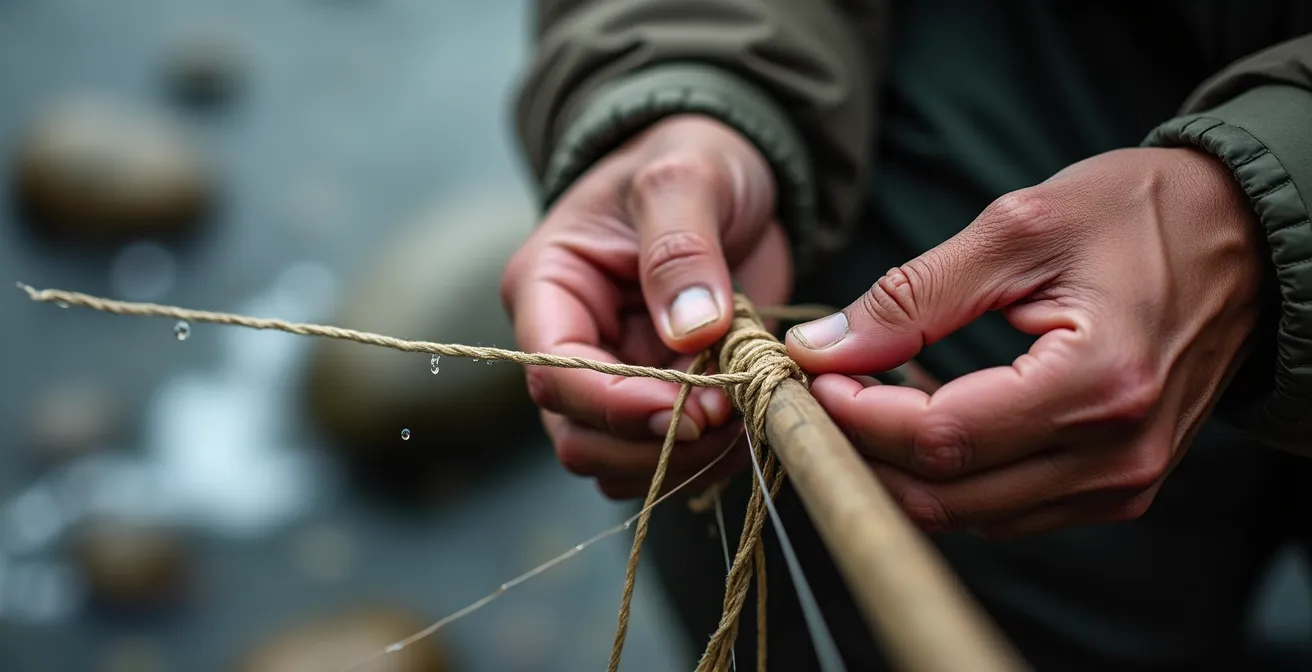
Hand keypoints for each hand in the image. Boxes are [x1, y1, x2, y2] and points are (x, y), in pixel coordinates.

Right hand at [501, 115, 790, 498]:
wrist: (730, 174)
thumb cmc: (690, 159)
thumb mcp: (686, 178)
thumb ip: (681, 247)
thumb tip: (690, 332)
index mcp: (548, 287)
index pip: (554, 371)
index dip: (615, 404)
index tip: (688, 408)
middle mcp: (570, 342)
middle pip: (578, 435)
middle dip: (653, 442)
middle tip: (728, 414)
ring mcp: (614, 377)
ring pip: (617, 462)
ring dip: (681, 459)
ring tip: (744, 414)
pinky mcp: (661, 397)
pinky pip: (663, 459)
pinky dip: (704, 459)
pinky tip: (744, 422)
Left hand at [784, 147, 1265, 537]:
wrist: (1240, 238)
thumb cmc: (1138, 214)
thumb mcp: (1020, 227)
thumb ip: (915, 294)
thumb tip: (824, 347)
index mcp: (1098, 385)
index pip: (943, 438)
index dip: (859, 415)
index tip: (813, 374)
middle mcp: (1116, 457)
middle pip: (946, 496)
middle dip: (865, 449)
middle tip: (825, 387)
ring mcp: (1121, 484)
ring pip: (968, 514)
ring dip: (901, 465)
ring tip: (870, 391)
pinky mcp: (1117, 488)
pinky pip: (1004, 508)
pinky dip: (949, 472)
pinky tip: (926, 410)